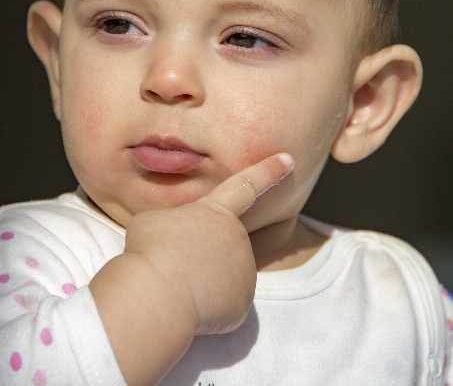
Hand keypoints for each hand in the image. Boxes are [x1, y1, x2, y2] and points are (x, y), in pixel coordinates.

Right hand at [90, 152, 293, 385]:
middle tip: (172, 261)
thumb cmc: (149, 250)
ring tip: (176, 282)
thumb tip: (183, 239)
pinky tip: (187, 304)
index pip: (246, 185)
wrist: (156, 296)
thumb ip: (178, 223)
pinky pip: (223, 304)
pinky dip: (206, 307)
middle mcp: (238, 238)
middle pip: (222, 243)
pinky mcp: (242, 305)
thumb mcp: (155, 220)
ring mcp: (244, 271)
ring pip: (222, 275)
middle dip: (200, 254)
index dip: (267, 171)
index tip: (288, 159)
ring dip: (202, 279)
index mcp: (216, 211)